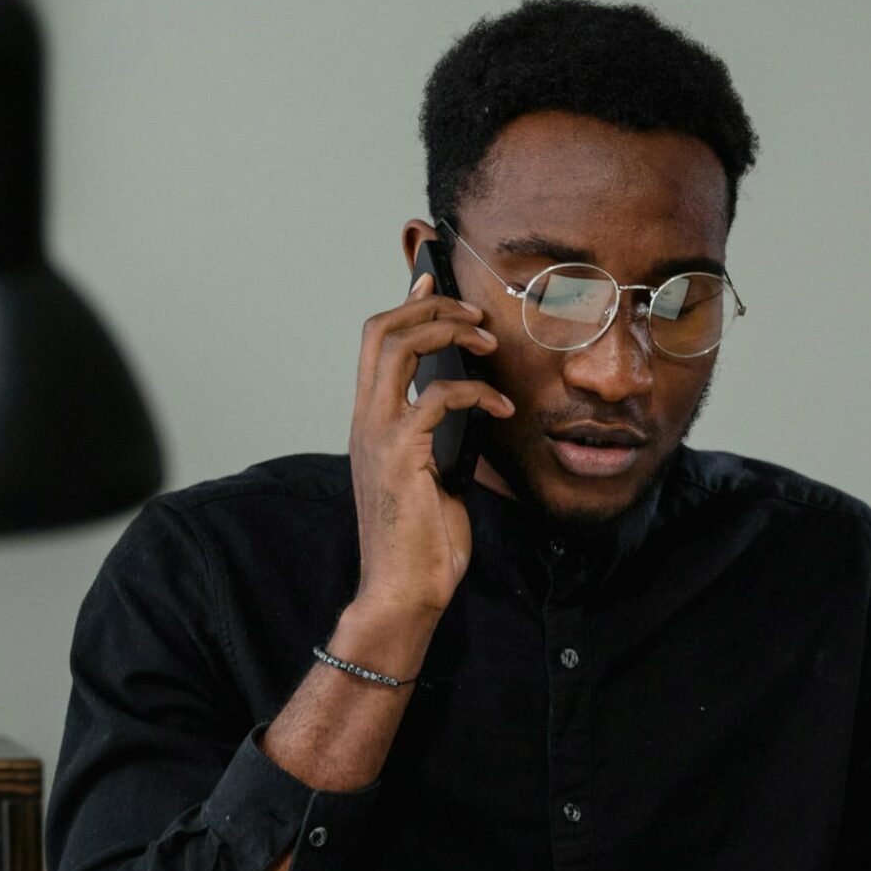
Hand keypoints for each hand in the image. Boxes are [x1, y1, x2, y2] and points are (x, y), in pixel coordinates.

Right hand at [348, 271, 515, 619]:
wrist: (405, 590)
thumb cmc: (423, 541)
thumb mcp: (435, 475)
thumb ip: (440, 437)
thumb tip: (469, 407)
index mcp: (371, 421)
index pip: (376, 341)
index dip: (406, 304)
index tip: (435, 281)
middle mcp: (366, 419)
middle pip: (380, 329)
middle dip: (429, 305)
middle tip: (475, 314)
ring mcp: (377, 435)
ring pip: (397, 347)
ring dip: (446, 331)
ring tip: (488, 341)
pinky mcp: (400, 455)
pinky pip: (438, 398)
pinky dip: (478, 393)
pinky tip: (504, 410)